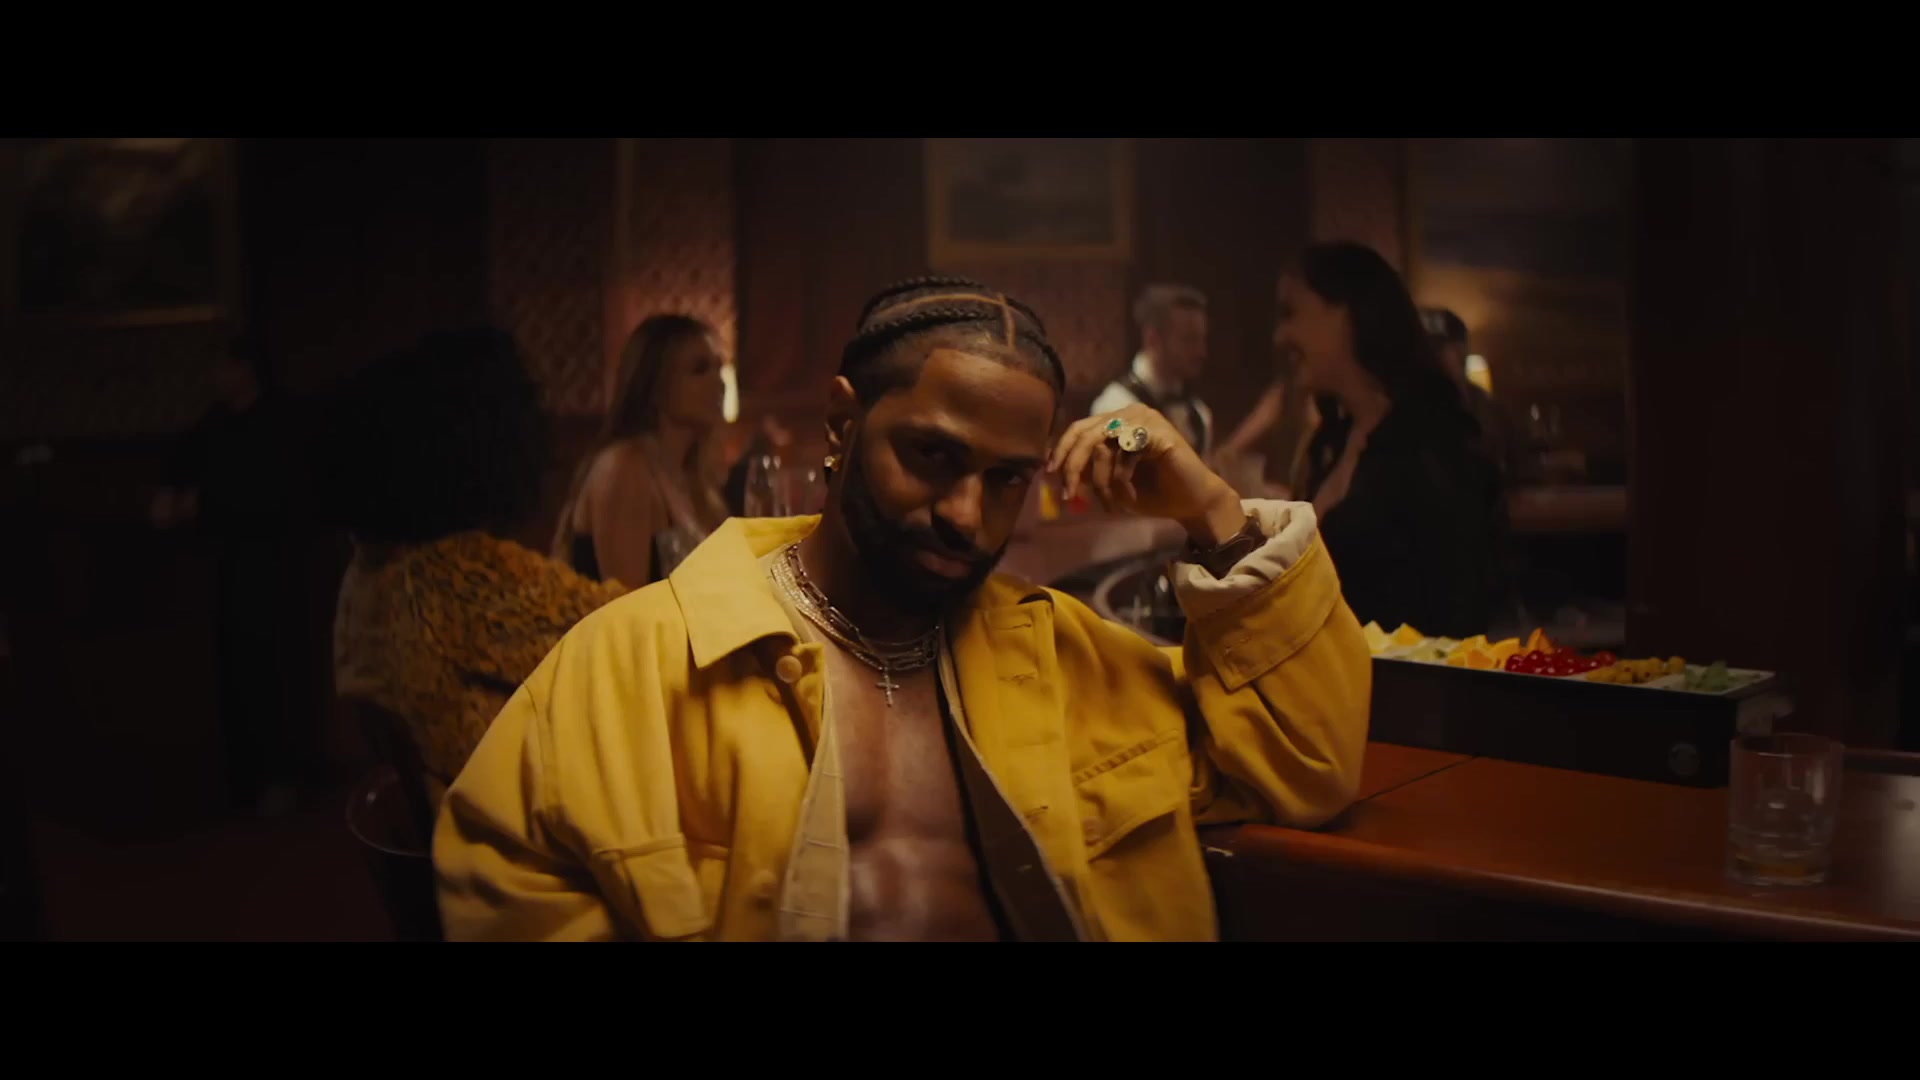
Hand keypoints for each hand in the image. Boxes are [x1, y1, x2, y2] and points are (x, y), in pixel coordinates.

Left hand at [1047, 405, 1244, 544]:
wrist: (1191, 503)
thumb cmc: (1151, 493)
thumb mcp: (1110, 483)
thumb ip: (1087, 473)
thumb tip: (1054, 472)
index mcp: (1117, 421)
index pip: (1079, 428)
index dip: (1061, 450)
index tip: (1049, 474)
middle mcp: (1130, 414)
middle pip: (1085, 435)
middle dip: (1072, 468)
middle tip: (1068, 496)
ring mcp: (1147, 420)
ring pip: (1102, 447)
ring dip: (1101, 483)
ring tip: (1110, 505)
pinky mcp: (1160, 433)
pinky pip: (1125, 456)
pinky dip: (1121, 481)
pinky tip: (1131, 498)